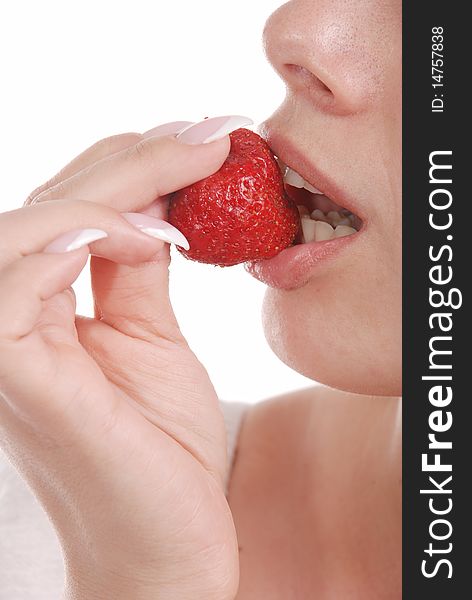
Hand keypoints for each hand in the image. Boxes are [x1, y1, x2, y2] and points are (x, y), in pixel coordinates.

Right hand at [0, 127, 238, 599]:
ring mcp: (4, 350)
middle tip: (205, 136)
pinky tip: (141, 237)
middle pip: (48, 208)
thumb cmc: (162, 448)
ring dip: (105, 194)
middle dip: (130, 163)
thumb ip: (137, 273)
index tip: (197, 141)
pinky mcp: (15, 379)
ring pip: (19, 232)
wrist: (168, 542)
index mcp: (44, 311)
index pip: (67, 212)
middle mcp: (13, 322)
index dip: (127, 168)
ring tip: (181, 187)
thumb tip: (150, 206)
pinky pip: (10, 287)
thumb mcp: (154, 339)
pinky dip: (70, 243)